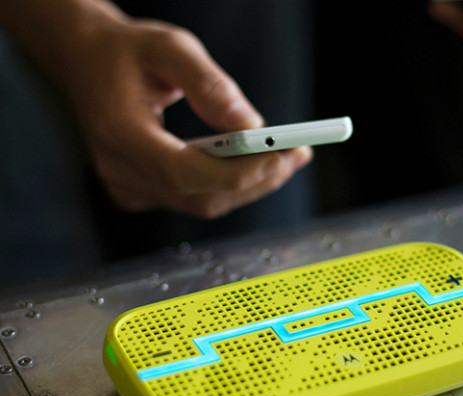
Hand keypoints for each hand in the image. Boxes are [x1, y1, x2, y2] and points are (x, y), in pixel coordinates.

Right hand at [0, 1, 311, 218]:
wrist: (88, 63)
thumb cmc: (128, 52)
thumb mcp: (170, 48)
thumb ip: (210, 86)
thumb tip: (252, 128)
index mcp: (119, 134)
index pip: (186, 173)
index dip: (239, 171)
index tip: (284, 154)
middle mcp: (120, 171)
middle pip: (202, 196)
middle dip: (257, 178)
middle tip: (298, 154)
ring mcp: (128, 187)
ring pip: (203, 203)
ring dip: (250, 184)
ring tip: (288, 157)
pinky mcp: (139, 191)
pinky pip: (194, 200)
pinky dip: (229, 186)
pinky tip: (254, 164)